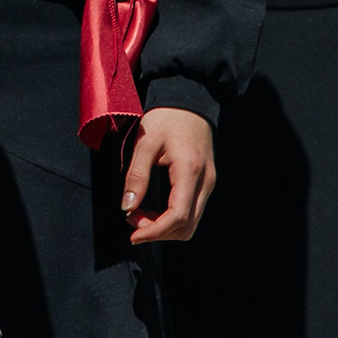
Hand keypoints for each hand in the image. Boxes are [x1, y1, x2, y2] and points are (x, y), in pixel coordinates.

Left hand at [123, 107, 214, 243]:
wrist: (188, 101)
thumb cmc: (165, 118)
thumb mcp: (145, 143)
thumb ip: (137, 176)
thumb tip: (127, 208)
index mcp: (190, 171)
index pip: (178, 216)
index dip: (155, 231)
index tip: (133, 235)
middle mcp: (206, 182)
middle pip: (187, 227)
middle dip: (158, 232)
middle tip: (132, 221)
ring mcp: (209, 184)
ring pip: (191, 223)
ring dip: (165, 227)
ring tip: (139, 215)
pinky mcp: (206, 183)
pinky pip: (192, 211)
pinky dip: (172, 218)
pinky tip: (153, 210)